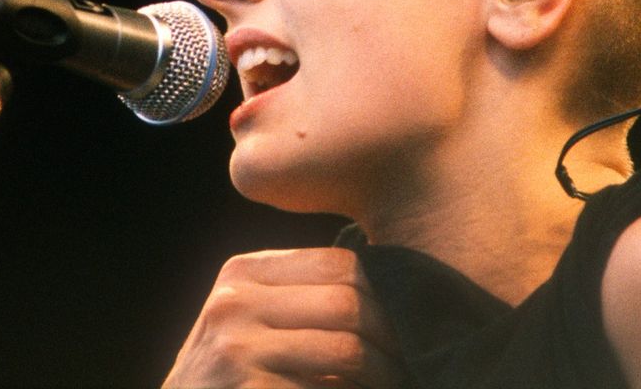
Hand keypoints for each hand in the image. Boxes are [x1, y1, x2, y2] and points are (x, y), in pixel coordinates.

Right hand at [163, 247, 403, 388]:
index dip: (385, 291)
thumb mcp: (250, 319)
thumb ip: (301, 296)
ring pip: (347, 351)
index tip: (406, 319)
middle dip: (391, 337)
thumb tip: (395, 288)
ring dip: (385, 374)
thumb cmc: (230, 375)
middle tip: (410, 360)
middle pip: (348, 303)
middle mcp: (235, 303)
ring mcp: (237, 350)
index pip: (339, 263)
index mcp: (243, 273)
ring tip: (398, 383)